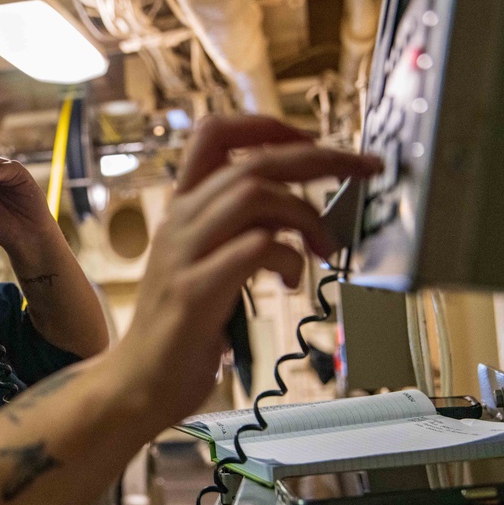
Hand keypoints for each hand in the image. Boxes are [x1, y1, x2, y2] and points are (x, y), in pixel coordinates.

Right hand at [109, 114, 381, 422]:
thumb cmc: (182, 324)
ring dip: (306, 215)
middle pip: (253, 161)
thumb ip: (240, 231)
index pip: (214, 134)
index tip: (312, 140)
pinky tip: (292, 282)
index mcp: (182, 208)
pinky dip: (288, 258)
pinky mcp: (195, 290)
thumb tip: (299, 214)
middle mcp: (180, 220)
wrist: (140, 380)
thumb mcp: (206, 262)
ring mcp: (184, 253)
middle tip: (364, 169)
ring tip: (326, 248)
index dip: (267, 125)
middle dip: (319, 158)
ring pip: (255, 195)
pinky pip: (254, 248)